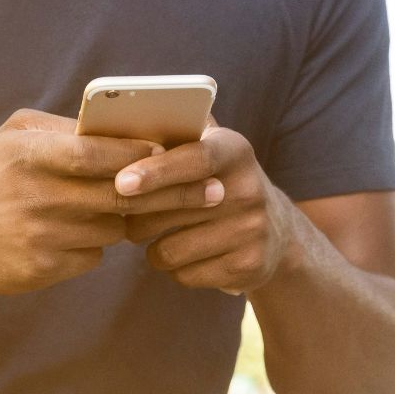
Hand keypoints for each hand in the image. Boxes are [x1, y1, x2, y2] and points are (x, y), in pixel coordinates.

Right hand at [0, 110, 163, 293]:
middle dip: (165, 193)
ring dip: (118, 220)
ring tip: (102, 210)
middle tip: (204, 191)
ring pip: (111, 229)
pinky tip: (70, 237)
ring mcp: (38, 236)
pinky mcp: (40, 269)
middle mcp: (33, 196)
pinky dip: (91, 246)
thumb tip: (126, 129)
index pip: (96, 153)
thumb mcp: (14, 136)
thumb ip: (64, 129)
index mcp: (28, 155)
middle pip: (118, 195)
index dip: (138, 153)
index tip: (170, 154)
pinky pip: (92, 257)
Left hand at [113, 125, 295, 294]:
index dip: (155, 171)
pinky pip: (183, 275)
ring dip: (152, 246)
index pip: (194, 158)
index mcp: (234, 151)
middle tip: (124, 211)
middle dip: (135, 214)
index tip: (121, 183)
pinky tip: (187, 255)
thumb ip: (174, 133)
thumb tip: (119, 118)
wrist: (276, 232)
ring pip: (168, 250)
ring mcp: (252, 230)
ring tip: (162, 234)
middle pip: (169, 210)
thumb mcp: (209, 149)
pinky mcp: (249, 266)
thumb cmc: (218, 184)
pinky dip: (174, 268)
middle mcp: (249, 189)